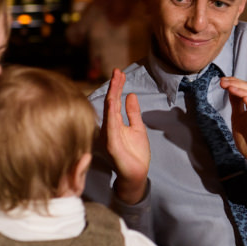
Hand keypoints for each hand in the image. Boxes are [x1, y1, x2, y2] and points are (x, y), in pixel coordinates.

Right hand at [102, 69, 149, 203]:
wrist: (137, 175)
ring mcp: (108, 136)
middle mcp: (109, 128)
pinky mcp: (111, 145)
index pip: (114, 101)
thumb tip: (131, 94)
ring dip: (112, 95)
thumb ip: (133, 112)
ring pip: (109, 112)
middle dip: (114, 86)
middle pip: (110, 103)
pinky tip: (113, 101)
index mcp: (115, 123)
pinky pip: (110, 127)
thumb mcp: (138, 128)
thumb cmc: (135, 154)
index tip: (120, 72)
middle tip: (117, 71)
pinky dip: (111, 113)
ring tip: (116, 81)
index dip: (117, 87)